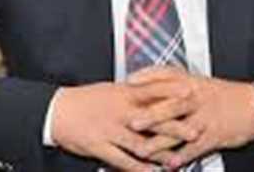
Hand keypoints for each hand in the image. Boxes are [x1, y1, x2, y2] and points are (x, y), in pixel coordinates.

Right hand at [51, 81, 199, 170]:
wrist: (58, 110)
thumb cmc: (86, 99)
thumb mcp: (111, 89)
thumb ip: (133, 91)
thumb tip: (154, 89)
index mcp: (123, 93)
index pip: (153, 90)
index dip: (173, 91)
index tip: (192, 92)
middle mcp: (120, 111)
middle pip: (153, 119)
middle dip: (175, 126)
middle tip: (195, 131)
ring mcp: (110, 130)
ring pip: (140, 142)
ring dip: (160, 152)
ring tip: (176, 160)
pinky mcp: (100, 146)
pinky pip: (122, 159)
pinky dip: (138, 167)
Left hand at [127, 66, 253, 168]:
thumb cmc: (225, 95)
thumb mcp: (201, 83)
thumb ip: (177, 86)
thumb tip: (150, 86)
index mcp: (192, 82)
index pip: (166, 75)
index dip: (146, 78)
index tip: (128, 82)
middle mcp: (197, 98)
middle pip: (171, 104)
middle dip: (151, 115)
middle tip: (132, 122)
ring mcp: (206, 117)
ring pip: (180, 130)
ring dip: (161, 142)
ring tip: (143, 151)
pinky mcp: (215, 134)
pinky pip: (196, 147)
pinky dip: (182, 156)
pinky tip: (169, 164)